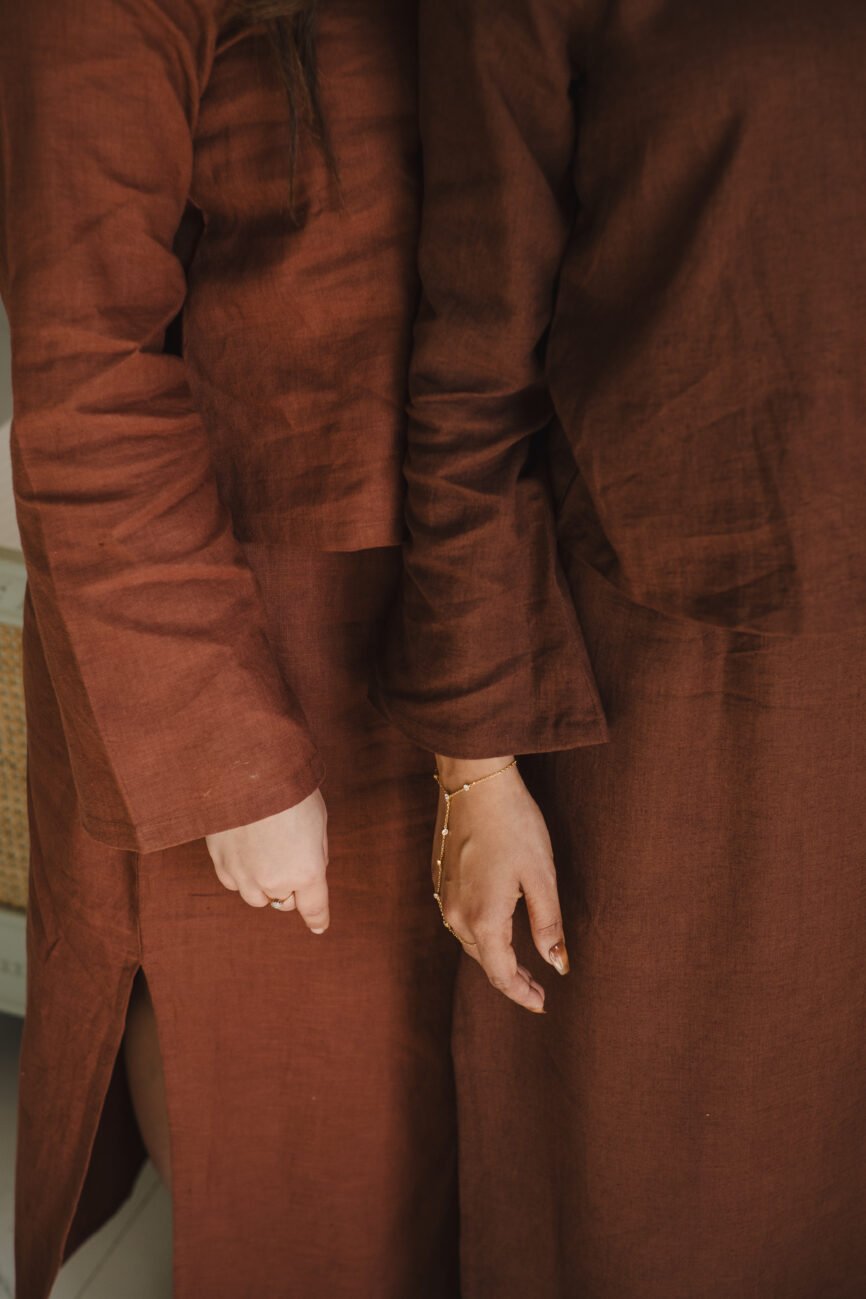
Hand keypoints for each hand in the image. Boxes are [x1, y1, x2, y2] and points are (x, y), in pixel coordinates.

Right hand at [206, 790, 329, 933]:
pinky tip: (244, 848)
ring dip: (263, 883)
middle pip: (284, 902)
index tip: (319, 925)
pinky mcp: (219, 863)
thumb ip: (315, 852)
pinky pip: (233, 881)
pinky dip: (241, 873)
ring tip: (265, 852)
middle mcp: (274, 881)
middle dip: (290, 886)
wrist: (248, 768)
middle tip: (289, 854)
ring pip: (255, 897)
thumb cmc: (290, 788)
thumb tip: (308, 868)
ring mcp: (243, 875)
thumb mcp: (318, 820)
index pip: (314, 908)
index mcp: (306, 871)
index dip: (318, 918)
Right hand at [433, 756, 568, 1012]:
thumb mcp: (541, 876)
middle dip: (511, 978)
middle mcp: (455, 914)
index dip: (522, 994)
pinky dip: (480, 933)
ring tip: (521, 963)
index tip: (542, 1004)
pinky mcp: (440, 879)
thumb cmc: (514, 824)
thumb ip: (547, 924)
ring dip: (495, 956)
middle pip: (484, 961)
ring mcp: (443, 896)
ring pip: (470, 941)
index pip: (501, 974)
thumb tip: (557, 964)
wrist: (474, 781)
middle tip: (539, 988)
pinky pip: (459, 919)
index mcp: (484, 918)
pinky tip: (497, 927)